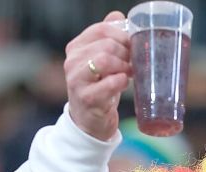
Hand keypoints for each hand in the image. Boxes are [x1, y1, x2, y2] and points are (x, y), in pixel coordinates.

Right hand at [64, 12, 131, 140]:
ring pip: (105, 60)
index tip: (132, 46)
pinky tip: (124, 84)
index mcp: (76, 48)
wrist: (90, 122)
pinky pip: (109, 83)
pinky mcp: (87, 98)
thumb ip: (108, 37)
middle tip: (133, 63)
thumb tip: (118, 16)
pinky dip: (122, 81)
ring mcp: (77, 80)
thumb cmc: (100, 88)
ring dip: (124, 66)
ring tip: (129, 73)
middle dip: (126, 53)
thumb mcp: (103, 61)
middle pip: (106, 44)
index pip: (101, 29)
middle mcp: (72, 62)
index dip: (122, 35)